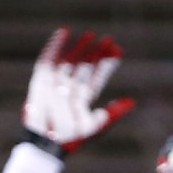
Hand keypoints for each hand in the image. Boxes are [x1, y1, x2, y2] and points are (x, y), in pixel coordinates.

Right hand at [22, 27, 134, 154]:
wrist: (44, 141)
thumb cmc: (69, 138)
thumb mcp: (94, 126)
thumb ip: (112, 113)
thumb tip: (131, 102)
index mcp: (82, 100)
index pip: (97, 77)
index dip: (107, 64)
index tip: (117, 50)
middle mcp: (69, 90)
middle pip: (84, 67)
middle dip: (96, 53)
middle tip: (107, 39)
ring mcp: (55, 84)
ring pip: (69, 61)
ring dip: (79, 47)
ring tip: (90, 34)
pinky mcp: (41, 80)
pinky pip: (48, 59)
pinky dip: (54, 45)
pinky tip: (64, 31)